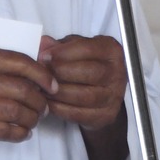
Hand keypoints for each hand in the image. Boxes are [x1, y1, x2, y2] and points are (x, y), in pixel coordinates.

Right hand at [0, 45, 55, 143]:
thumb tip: (30, 60)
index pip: (19, 62)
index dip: (42, 74)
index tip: (52, 83)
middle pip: (22, 88)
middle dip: (39, 100)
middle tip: (43, 106)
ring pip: (15, 110)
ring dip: (31, 118)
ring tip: (33, 120)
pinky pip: (3, 130)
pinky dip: (18, 133)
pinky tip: (22, 133)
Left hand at [41, 34, 127, 159]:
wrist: (104, 92)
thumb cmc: (88, 64)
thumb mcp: (77, 48)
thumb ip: (60, 45)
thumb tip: (43, 44)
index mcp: (111, 50)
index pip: (88, 49)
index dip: (63, 53)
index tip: (45, 56)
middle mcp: (117, 73)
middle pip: (88, 72)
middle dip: (60, 72)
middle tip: (42, 72)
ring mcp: (114, 96)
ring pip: (83, 95)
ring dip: (58, 92)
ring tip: (42, 88)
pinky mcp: (106, 115)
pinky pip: (80, 114)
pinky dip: (60, 108)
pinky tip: (49, 102)